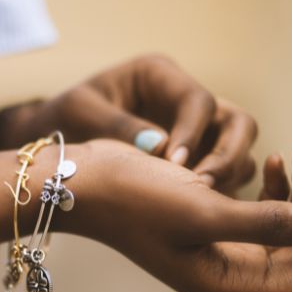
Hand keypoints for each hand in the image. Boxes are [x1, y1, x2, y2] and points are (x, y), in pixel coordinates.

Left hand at [3, 54, 258, 194]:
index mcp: (159, 76)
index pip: (198, 101)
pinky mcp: (197, 162)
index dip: (193, 133)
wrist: (53, 147)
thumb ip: (118, 127)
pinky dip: (218, 195)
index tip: (175, 164)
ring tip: (199, 204)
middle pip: (238, 123)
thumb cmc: (62, 120)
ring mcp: (197, 133)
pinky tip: (196, 215)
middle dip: (228, 155)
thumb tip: (163, 148)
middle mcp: (185, 102)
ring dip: (227, 178)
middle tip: (202, 187)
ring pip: (239, 152)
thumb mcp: (80, 113)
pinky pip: (224, 178)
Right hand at [64, 140, 291, 291]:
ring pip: (285, 225)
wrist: (86, 179)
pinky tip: (272, 160)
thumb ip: (264, 223)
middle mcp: (228, 271)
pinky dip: (275, 185)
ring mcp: (219, 246)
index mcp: (227, 283)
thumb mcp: (201, 211)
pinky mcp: (211, 219)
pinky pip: (261, 209)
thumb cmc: (134, 199)